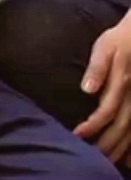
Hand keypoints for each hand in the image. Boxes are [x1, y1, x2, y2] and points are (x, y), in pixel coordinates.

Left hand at [75, 20, 130, 162]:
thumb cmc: (118, 41)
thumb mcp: (104, 48)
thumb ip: (96, 68)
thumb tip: (87, 88)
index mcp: (121, 83)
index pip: (107, 111)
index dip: (93, 125)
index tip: (77, 135)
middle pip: (121, 126)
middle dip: (107, 144)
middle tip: (91, 157)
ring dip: (120, 148)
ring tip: (106, 161)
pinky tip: (127, 158)